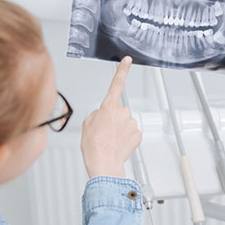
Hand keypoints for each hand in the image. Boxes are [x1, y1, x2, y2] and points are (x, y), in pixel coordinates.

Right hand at [80, 56, 141, 177]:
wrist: (104, 163)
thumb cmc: (93, 146)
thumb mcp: (87, 124)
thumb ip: (97, 113)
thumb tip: (104, 115)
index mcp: (108, 107)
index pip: (116, 84)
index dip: (122, 70)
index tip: (128, 60)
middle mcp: (122, 112)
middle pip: (119, 110)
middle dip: (113, 118)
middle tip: (104, 131)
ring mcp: (131, 123)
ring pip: (126, 122)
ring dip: (119, 129)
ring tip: (110, 140)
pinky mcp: (138, 134)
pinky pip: (131, 133)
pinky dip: (126, 138)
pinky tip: (118, 144)